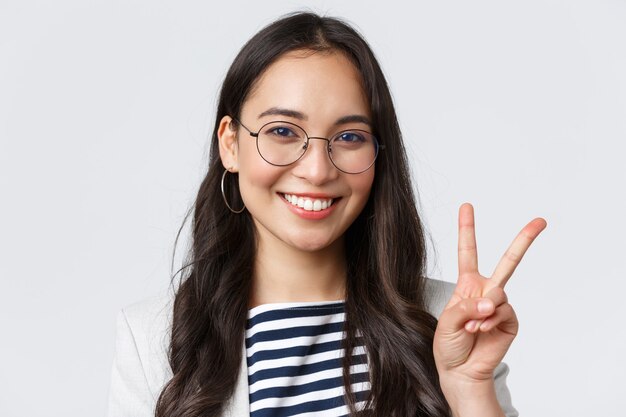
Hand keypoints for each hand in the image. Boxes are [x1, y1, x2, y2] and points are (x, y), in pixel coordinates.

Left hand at [433, 203, 546, 385]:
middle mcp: (486, 290)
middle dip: (524, 240)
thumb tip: (492, 300)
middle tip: (540, 221)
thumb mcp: (447, 320)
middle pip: (508, 262)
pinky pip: (503, 311)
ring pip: (499, 291)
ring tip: (471, 326)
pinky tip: (481, 330)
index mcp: (467, 284)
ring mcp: (500, 305)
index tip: (466, 206)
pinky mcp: (510, 320)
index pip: (467, 252)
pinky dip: (490, 320)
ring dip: (482, 309)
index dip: (467, 229)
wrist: (459, 370)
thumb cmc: (448, 344)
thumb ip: (467, 305)